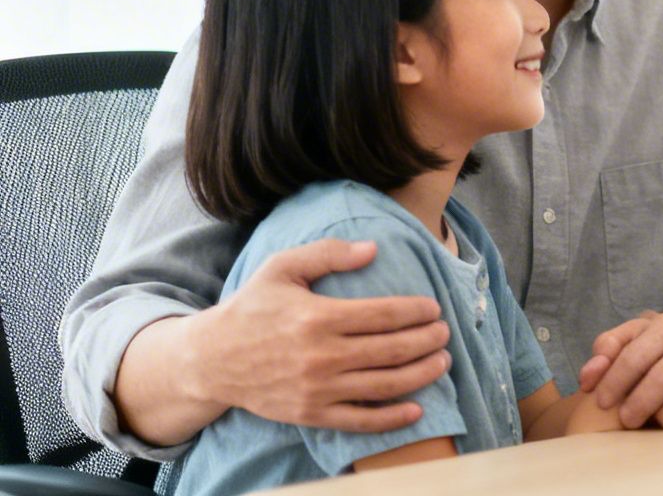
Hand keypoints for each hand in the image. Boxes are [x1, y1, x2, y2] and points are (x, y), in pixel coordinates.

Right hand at [190, 239, 449, 431]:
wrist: (210, 360)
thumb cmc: (251, 309)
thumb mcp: (281, 268)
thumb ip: (327, 253)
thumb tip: (373, 249)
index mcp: (318, 317)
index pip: (384, 315)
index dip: (417, 311)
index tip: (434, 307)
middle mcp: (321, 356)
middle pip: (392, 350)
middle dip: (428, 340)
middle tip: (445, 333)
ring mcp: (317, 389)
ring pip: (384, 385)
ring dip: (421, 374)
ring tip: (442, 361)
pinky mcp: (310, 414)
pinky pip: (360, 421)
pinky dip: (392, 419)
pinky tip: (417, 409)